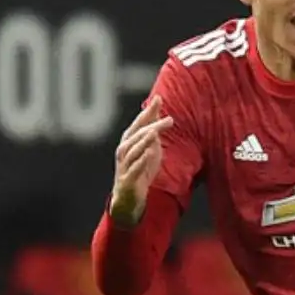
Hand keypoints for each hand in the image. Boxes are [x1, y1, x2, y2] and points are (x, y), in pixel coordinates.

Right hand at [109, 99, 172, 225]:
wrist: (129, 194)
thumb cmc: (140, 167)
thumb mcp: (150, 145)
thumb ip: (152, 126)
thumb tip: (158, 103)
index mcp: (129, 140)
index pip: (139, 123)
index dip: (149, 112)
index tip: (159, 100)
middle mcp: (124, 149)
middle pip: (138, 134)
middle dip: (153, 126)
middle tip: (170, 120)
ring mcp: (124, 164)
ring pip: (134, 150)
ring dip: (144, 140)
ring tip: (155, 132)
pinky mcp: (128, 178)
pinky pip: (134, 168)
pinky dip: (142, 160)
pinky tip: (150, 153)